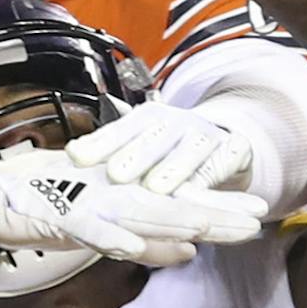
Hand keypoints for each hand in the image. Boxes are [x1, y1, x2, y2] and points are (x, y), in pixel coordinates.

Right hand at [0, 145, 264, 266]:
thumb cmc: (48, 208)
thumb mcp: (103, 230)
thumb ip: (144, 243)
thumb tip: (190, 254)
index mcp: (126, 197)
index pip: (180, 203)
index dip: (219, 208)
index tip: (259, 213)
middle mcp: (115, 196)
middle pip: (172, 207)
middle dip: (214, 214)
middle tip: (256, 219)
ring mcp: (90, 204)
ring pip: (140, 215)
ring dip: (176, 222)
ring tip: (212, 231)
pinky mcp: (61, 214)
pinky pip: (90, 229)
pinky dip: (110, 237)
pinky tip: (134, 246)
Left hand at [66, 99, 253, 194]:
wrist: (221, 147)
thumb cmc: (169, 154)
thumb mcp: (139, 151)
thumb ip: (108, 152)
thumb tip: (71, 155)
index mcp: (147, 118)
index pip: (119, 129)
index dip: (98, 144)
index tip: (75, 158)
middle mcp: (176, 121)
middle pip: (152, 138)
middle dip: (133, 155)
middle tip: (115, 175)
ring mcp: (207, 133)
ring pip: (189, 149)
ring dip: (174, 168)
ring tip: (157, 187)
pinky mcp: (235, 148)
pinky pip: (224, 161)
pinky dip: (214, 174)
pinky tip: (202, 190)